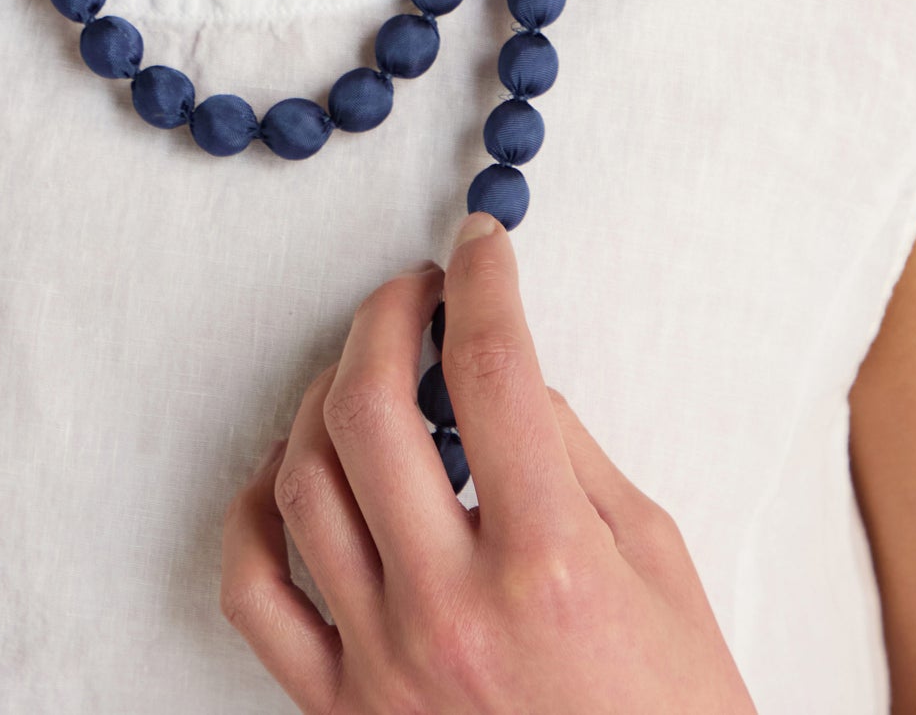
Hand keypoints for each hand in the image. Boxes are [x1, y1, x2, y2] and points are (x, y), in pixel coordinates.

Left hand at [219, 211, 755, 713]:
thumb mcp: (661, 570)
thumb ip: (576, 459)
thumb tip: (507, 377)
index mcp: (550, 567)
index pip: (492, 370)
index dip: (482, 282)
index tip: (480, 248)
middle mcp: (452, 612)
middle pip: (372, 406)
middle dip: (388, 316)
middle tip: (416, 292)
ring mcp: (383, 666)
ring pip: (302, 481)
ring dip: (326, 396)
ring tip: (368, 371)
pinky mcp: (341, 713)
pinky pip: (254, 593)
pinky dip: (254, 511)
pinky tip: (290, 470)